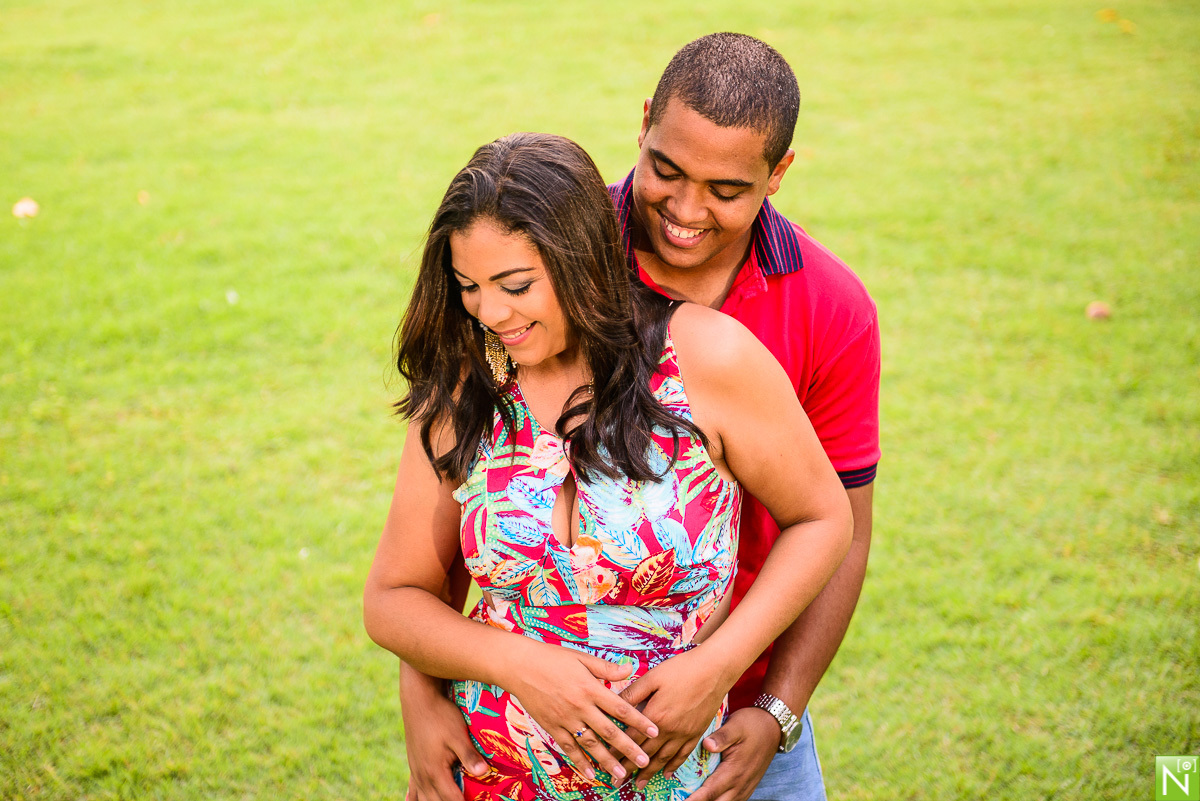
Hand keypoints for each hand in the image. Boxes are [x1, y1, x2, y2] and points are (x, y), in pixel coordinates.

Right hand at [400, 667, 488, 800]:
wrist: (418, 698)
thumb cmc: (441, 715)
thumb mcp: (458, 734)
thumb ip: (469, 755)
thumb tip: (484, 773)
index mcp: (435, 772)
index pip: (452, 800)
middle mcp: (423, 776)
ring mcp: (416, 771)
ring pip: (423, 799)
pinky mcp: (413, 764)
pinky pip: (412, 789)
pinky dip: (415, 799)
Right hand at [504, 642, 658, 784]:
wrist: (520, 666)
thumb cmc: (552, 658)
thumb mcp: (582, 658)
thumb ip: (606, 668)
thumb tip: (630, 670)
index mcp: (590, 688)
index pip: (620, 707)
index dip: (638, 720)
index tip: (654, 731)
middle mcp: (580, 706)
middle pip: (609, 731)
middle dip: (628, 748)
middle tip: (644, 761)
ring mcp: (565, 719)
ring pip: (590, 745)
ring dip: (607, 761)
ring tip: (622, 774)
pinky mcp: (552, 727)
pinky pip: (569, 748)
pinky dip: (580, 762)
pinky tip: (591, 774)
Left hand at [616, 648, 733, 788]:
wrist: (715, 669)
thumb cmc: (682, 669)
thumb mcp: (652, 677)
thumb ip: (632, 693)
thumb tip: (614, 704)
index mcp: (655, 715)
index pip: (631, 739)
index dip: (618, 752)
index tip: (607, 764)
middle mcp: (669, 729)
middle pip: (645, 753)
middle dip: (629, 769)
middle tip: (618, 781)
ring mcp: (684, 733)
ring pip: (663, 758)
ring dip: (649, 773)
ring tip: (639, 785)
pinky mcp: (697, 732)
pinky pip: (683, 755)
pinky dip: (673, 766)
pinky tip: (666, 774)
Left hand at [686, 707, 779, 800]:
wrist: (774, 727)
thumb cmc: (752, 724)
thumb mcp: (736, 725)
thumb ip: (722, 737)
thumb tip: (707, 745)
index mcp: (734, 771)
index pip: (709, 792)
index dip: (694, 800)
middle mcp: (740, 784)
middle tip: (681, 799)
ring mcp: (745, 787)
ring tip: (692, 798)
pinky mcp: (748, 786)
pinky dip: (719, 800)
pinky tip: (709, 796)